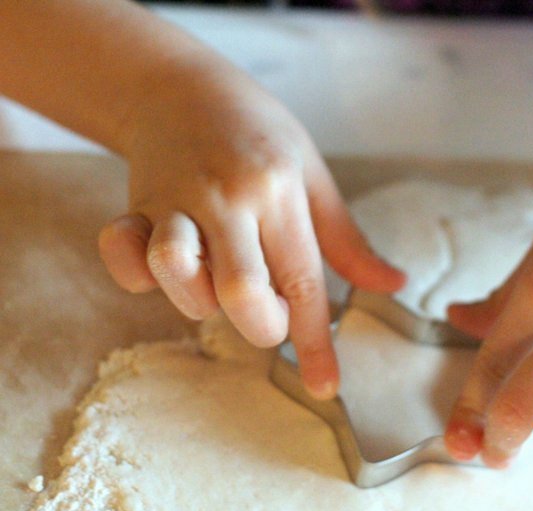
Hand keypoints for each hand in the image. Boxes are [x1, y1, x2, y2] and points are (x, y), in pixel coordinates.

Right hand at [98, 59, 404, 398]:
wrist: (180, 85)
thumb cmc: (258, 132)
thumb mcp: (311, 174)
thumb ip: (347, 239)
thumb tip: (393, 284)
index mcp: (279, 192)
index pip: (303, 281)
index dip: (314, 341)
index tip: (326, 385)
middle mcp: (228, 198)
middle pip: (241, 291)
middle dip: (260, 325)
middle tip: (267, 311)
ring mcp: (175, 200)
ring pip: (178, 273)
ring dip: (198, 301)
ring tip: (214, 280)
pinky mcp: (133, 204)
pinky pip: (123, 254)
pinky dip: (135, 274)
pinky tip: (160, 263)